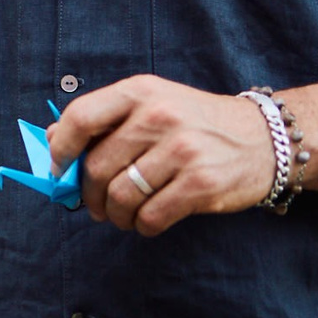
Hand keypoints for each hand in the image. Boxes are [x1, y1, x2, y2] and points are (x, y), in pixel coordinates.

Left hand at [45, 75, 277, 236]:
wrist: (264, 138)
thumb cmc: (197, 123)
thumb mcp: (153, 103)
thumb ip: (105, 119)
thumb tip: (52, 141)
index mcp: (140, 92)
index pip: (81, 117)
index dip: (61, 149)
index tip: (58, 169)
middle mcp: (159, 116)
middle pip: (98, 167)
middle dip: (90, 195)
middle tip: (96, 206)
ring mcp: (182, 150)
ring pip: (122, 196)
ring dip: (115, 215)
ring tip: (122, 216)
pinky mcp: (201, 184)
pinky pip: (151, 216)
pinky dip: (142, 225)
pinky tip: (147, 221)